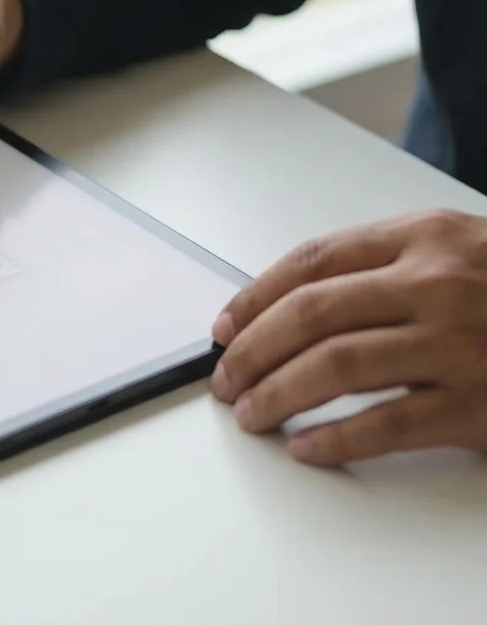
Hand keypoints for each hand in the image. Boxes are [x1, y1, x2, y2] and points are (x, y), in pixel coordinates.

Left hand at [209, 208, 486, 464]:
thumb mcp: (456, 249)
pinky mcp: (480, 404)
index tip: (224, 327)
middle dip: (251, 351)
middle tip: (225, 379)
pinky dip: (334, 439)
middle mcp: (435, 283)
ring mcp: (459, 343)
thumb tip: (287, 304)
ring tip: (251, 413)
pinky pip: (386, 424)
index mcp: (422, 238)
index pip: (310, 262)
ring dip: (276, 394)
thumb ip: (382, 265)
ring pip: (334, 367)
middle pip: (309, 315)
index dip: (253, 297)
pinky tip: (306, 447)